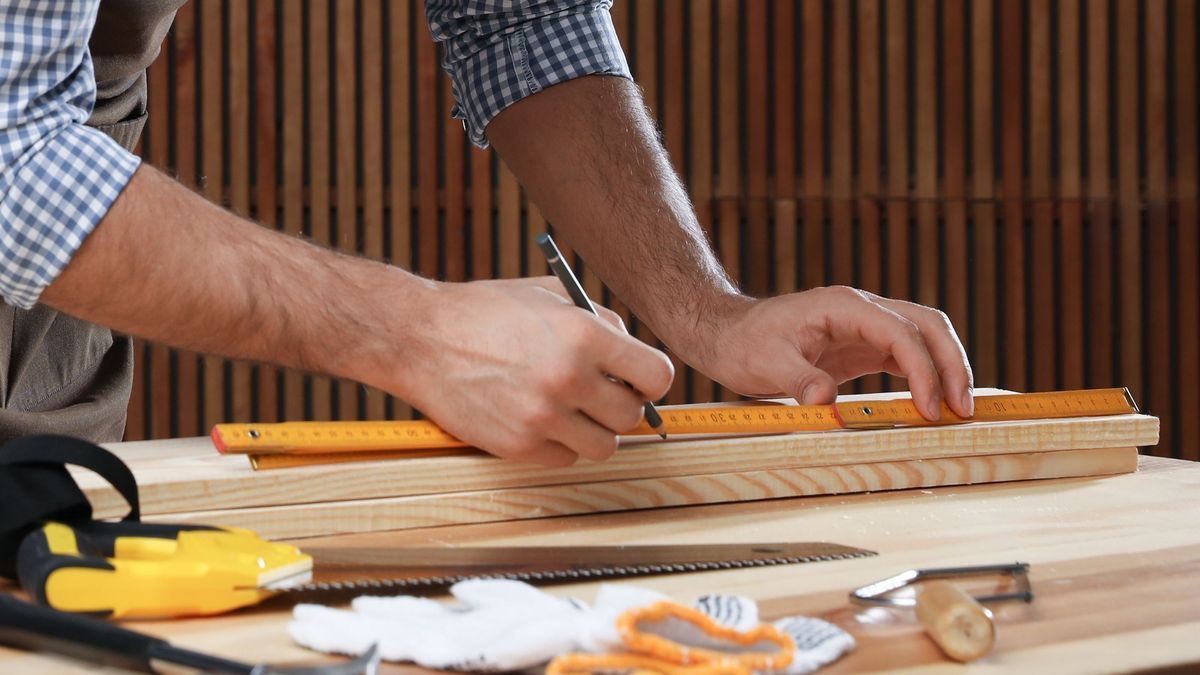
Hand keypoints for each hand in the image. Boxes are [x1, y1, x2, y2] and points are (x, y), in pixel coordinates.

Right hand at [390, 277, 673, 465]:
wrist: (420, 339)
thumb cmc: (484, 312)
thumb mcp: (548, 296)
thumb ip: (598, 321)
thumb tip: (632, 351)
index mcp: (583, 336)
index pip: (656, 376)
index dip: (651, 380)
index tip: (639, 381)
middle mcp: (568, 379)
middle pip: (632, 416)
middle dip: (621, 405)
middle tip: (599, 394)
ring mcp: (543, 418)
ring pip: (604, 446)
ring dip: (594, 431)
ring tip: (572, 411)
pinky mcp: (518, 446)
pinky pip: (565, 460)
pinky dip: (560, 446)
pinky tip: (541, 421)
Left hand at [691, 287, 973, 419]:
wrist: (726, 334)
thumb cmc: (743, 342)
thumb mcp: (765, 363)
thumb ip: (798, 379)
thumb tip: (826, 401)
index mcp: (843, 306)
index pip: (900, 332)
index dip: (923, 368)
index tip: (927, 407)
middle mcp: (861, 310)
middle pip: (927, 326)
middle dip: (951, 364)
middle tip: (961, 410)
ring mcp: (864, 327)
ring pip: (923, 338)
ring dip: (945, 369)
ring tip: (956, 411)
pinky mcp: (861, 347)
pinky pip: (905, 355)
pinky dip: (925, 376)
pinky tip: (931, 405)